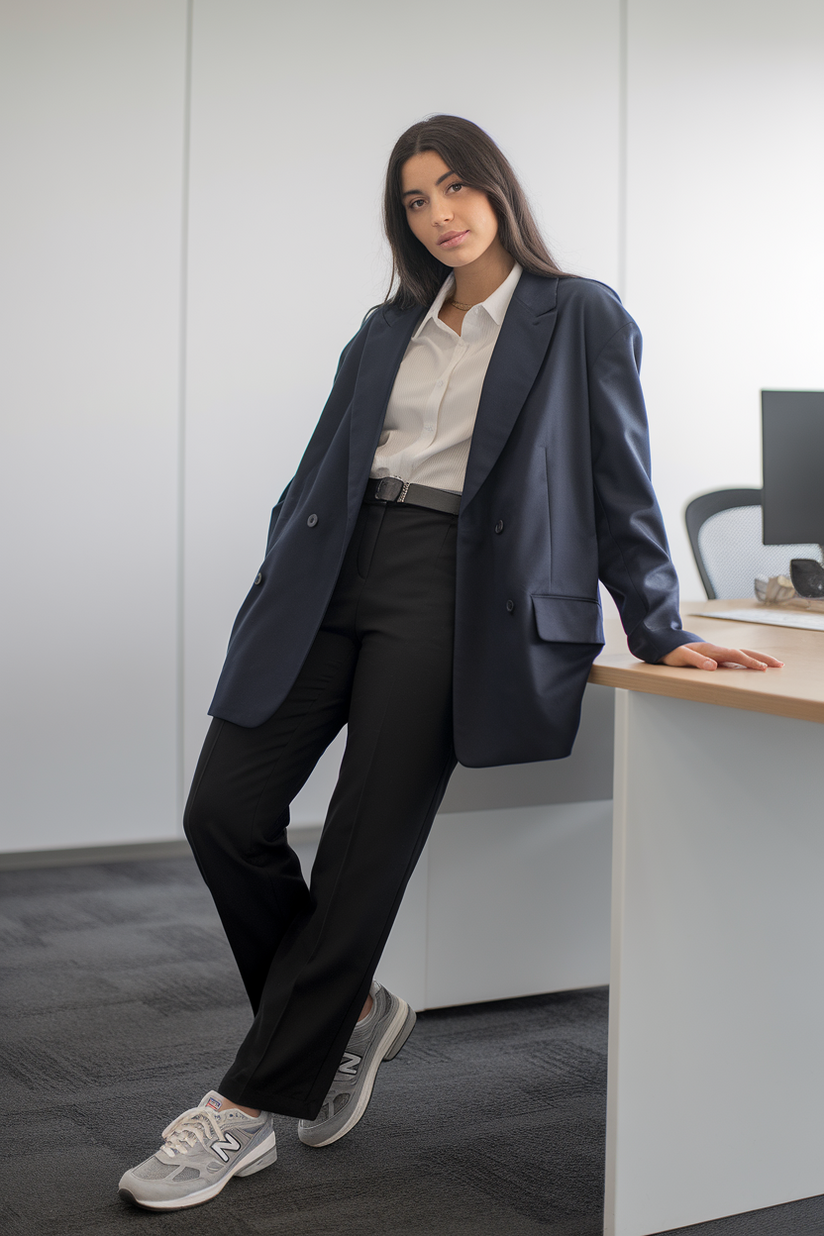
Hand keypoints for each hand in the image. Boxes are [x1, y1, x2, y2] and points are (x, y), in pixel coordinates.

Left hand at [659, 642, 783, 670]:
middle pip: (745, 652)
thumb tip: (713, 666)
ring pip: (744, 654)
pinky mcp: (718, 656)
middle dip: (762, 658)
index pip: (735, 655)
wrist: (666, 644)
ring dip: (759, 658)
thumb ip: (696, 661)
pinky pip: (738, 658)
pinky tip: (757, 665)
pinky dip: (750, 660)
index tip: (762, 668)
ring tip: (775, 664)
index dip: (749, 662)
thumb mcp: (681, 657)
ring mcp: (719, 653)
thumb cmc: (673, 652)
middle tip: (779, 665)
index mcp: (711, 650)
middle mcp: (718, 650)